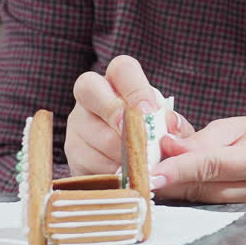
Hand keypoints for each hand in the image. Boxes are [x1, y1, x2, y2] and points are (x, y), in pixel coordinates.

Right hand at [64, 54, 191, 176]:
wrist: (140, 166)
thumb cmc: (157, 137)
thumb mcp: (170, 130)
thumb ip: (174, 126)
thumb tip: (172, 125)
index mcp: (119, 82)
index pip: (122, 69)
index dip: (135, 89)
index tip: (150, 112)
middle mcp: (92, 97)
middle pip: (89, 89)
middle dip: (114, 112)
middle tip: (136, 135)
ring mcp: (78, 123)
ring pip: (90, 131)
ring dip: (118, 151)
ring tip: (141, 164)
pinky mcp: (72, 152)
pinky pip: (86, 160)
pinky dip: (110, 170)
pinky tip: (127, 175)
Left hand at [150, 116, 245, 204]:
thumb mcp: (235, 127)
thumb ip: (201, 138)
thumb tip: (168, 146)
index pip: (212, 165)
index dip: (179, 169)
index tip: (151, 173)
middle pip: (202, 188)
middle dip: (170, 179)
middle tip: (144, 169)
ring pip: (201, 202)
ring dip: (176, 189)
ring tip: (161, 175)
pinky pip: (208, 210)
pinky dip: (189, 199)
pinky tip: (179, 188)